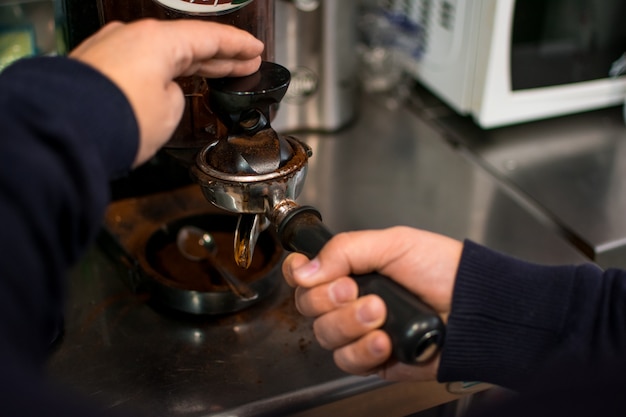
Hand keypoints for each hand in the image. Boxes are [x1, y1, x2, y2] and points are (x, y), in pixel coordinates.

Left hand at [69, 19, 263, 166]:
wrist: (69, 133)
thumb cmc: (118, 120)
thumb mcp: (170, 110)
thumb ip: (177, 96)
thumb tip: (166, 95)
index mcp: (157, 40)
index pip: (210, 38)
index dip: (238, 47)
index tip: (255, 51)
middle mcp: (132, 38)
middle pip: (188, 45)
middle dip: (220, 56)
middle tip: (245, 63)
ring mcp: (111, 51)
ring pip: (163, 55)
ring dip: (191, 65)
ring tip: (217, 75)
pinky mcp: (96, 70)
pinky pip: (140, 66)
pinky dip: (162, 73)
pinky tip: (174, 84)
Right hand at [282, 226, 462, 380]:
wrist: (473, 306)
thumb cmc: (441, 269)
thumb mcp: (393, 243)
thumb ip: (345, 250)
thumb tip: (305, 269)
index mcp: (350, 269)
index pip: (306, 273)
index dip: (298, 273)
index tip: (304, 271)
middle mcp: (349, 301)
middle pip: (308, 306)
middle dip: (329, 298)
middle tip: (354, 290)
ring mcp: (359, 331)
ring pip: (325, 334)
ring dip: (350, 323)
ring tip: (380, 313)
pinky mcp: (372, 359)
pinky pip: (347, 361)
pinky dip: (363, 350)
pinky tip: (384, 340)